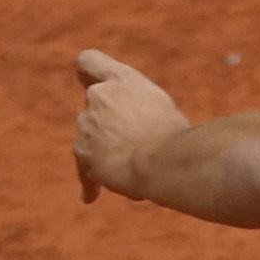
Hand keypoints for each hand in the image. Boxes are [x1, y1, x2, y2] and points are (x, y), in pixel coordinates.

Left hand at [72, 48, 191, 204]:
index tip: (89, 84)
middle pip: (94, 109)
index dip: (87, 74)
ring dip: (105, 152)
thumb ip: (137, 104)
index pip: (88, 62)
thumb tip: (132, 121)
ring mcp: (87, 124)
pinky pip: (84, 168)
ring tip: (132, 171)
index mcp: (121, 79)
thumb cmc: (176, 137)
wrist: (166, 161)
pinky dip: (90, 182)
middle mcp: (98, 96)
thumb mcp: (160, 107)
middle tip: (135, 143)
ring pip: (91, 139)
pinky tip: (90, 197)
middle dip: (107, 126)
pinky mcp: (83, 152)